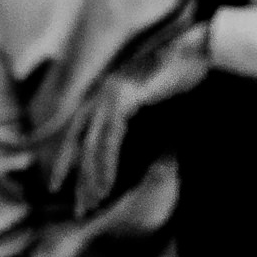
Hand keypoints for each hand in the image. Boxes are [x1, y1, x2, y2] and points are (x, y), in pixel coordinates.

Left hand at [50, 0, 214, 217]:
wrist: (198, 50)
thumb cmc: (182, 72)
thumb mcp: (153, 98)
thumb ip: (136, 117)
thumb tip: (132, 143)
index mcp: (104, 92)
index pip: (76, 132)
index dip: (66, 159)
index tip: (58, 185)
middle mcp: (101, 92)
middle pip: (79, 142)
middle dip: (76, 176)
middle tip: (79, 206)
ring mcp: (110, 94)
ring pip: (92, 144)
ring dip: (92, 176)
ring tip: (95, 201)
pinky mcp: (123, 99)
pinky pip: (109, 139)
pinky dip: (106, 163)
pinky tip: (107, 183)